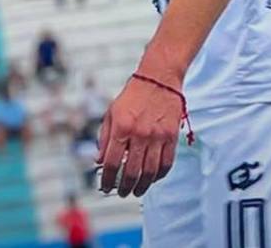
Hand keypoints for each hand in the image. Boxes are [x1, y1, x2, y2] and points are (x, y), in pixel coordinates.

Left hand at [96, 76, 181, 197]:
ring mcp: (157, 136)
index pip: (111, 162)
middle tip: (122, 193)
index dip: (106, 179)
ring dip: (142, 186)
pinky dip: (159, 175)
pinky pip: (166, 163)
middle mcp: (139, 133)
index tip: (105, 187)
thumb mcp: (112, 112)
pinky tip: (153, 179)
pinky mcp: (171, 136)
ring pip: (150, 172)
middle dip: (124, 187)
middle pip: (131, 172)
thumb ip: (105, 137)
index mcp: (122, 127)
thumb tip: (99, 160)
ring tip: (136, 191)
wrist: (159, 78)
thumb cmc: (134, 94)